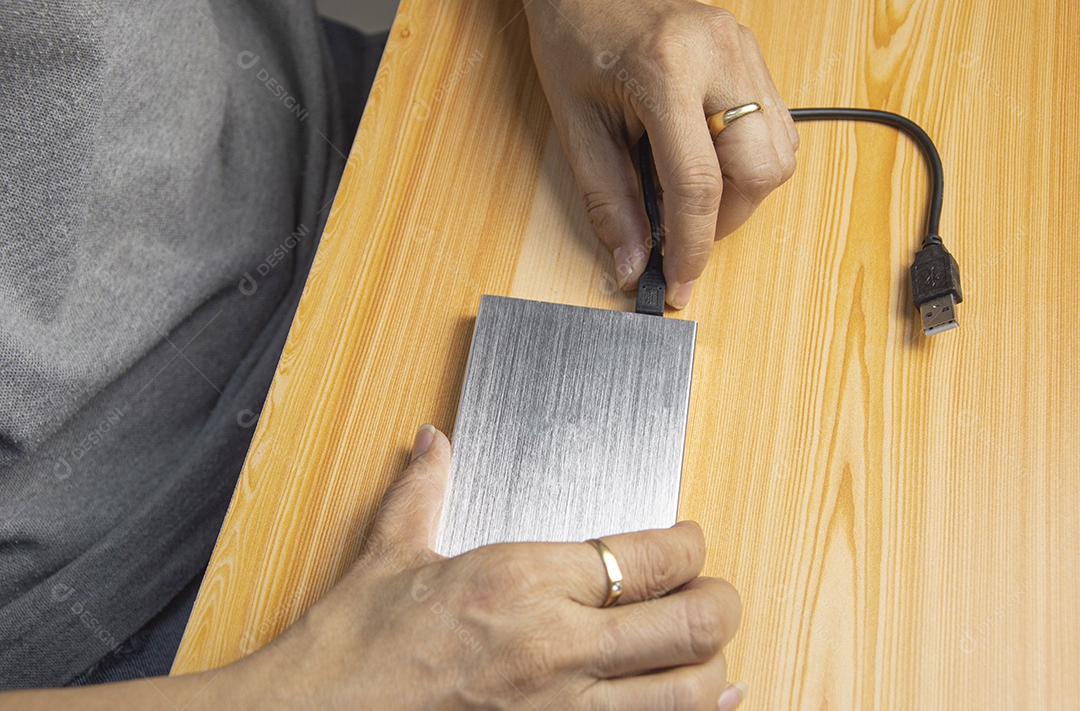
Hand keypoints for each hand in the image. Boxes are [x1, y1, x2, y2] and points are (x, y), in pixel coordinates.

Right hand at [241, 425, 744, 709]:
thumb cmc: (356, 646)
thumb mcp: (392, 553)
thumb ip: (425, 489)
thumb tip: (434, 444)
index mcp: (524, 580)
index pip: (649, 557)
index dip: (690, 546)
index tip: (691, 541)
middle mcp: (556, 645)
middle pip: (688, 623)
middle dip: (720, 602)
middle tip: (717, 592)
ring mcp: (561, 708)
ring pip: (685, 693)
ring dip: (713, 666)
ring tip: (713, 648)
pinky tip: (700, 704)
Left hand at [521, 0, 797, 307]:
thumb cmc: (575, 39)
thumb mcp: (577, 126)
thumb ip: (609, 200)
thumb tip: (634, 262)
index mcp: (666, 72)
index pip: (699, 183)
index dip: (692, 245)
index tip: (679, 280)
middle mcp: (720, 57)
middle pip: (760, 171)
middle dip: (725, 219)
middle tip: (681, 229)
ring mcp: (744, 50)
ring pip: (779, 153)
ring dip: (742, 192)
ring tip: (691, 193)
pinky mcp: (752, 53)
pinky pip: (775, 126)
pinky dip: (748, 161)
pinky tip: (707, 159)